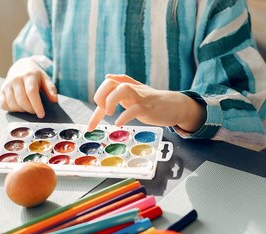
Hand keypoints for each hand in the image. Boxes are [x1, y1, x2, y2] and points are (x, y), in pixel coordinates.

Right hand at [0, 58, 57, 117]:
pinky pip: (3, 104)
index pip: (31, 92)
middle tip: (35, 111)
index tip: (41, 115)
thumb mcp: (45, 79)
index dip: (36, 105)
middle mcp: (16, 79)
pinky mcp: (1, 91)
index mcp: (28, 75)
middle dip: (30, 109)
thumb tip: (54, 100)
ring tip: (28, 108)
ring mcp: (7, 85)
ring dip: (21, 110)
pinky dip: (11, 109)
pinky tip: (18, 107)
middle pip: (21, 100)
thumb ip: (50, 89)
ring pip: (12, 104)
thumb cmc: (34, 75)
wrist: (20, 67)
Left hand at [87, 74, 205, 131]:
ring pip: (123, 89)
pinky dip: (124, 116)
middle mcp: (131, 89)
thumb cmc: (152, 100)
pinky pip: (134, 109)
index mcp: (126, 86)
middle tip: (103, 111)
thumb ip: (122, 84)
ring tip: (110, 113)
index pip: (106, 88)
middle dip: (100, 96)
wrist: (174, 105)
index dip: (96, 104)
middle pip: (110, 83)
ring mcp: (140, 97)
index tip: (91, 126)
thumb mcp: (136, 91)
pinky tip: (119, 123)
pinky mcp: (147, 107)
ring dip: (111, 100)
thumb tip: (107, 76)